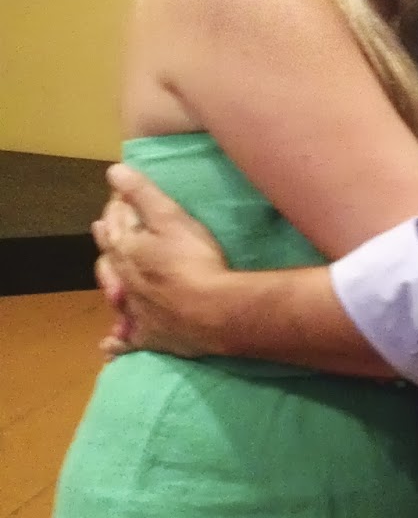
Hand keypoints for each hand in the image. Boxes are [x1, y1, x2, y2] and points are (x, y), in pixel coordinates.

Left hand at [92, 164, 229, 357]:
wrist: (213, 312)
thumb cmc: (195, 261)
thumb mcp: (171, 218)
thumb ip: (142, 195)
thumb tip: (113, 171)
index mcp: (127, 251)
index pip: (115, 225)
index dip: (116, 209)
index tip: (118, 198)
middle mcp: (124, 282)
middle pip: (110, 260)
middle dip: (107, 244)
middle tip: (103, 232)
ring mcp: (134, 312)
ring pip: (114, 297)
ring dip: (109, 286)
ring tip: (107, 282)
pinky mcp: (149, 338)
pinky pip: (127, 342)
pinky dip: (116, 343)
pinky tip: (109, 346)